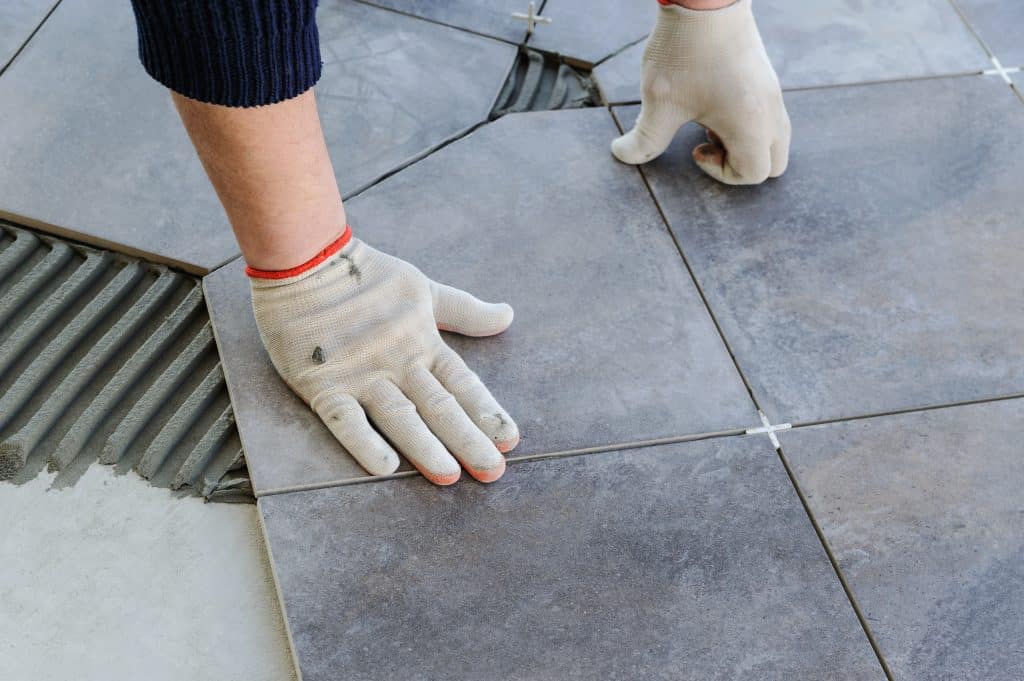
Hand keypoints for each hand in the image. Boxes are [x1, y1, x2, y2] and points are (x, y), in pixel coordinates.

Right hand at [249, 227, 518, 484]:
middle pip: (439, 407)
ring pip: (400, 416)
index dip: (487, 411)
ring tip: (449, 476)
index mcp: (422, 343)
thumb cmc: (366, 276)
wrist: (305, 259)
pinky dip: (364, 442)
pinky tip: (386, 468)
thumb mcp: (423, 290)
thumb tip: (508, 315)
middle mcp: (398, 363)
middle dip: (468, 440)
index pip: (462, 384)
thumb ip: (464, 311)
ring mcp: (361, 376)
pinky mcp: (322, 385)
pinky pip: (345, 420)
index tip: (510, 439)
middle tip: (493, 472)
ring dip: (426, 447)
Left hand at [611, 0, 789, 184]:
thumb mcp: (659, 103)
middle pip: (774, 163)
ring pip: (774, 138)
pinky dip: (746, 122)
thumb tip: (622, 155)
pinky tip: (712, 100)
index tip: (695, 149)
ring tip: (708, 120)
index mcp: (751, 125)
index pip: (754, 174)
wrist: (705, 0)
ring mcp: (773, 93)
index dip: (722, 174)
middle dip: (740, 164)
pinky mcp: (766, 78)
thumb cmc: (683, 52)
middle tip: (707, 141)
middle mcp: (771, 112)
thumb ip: (643, 140)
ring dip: (743, 142)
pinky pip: (768, 115)